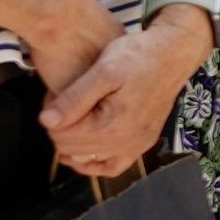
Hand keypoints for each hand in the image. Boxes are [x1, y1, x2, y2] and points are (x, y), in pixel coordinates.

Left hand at [41, 10, 201, 173]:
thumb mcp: (103, 70)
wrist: (173, 52)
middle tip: (60, 102)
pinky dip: (94, 163)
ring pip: (89, 161)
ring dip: (72, 145)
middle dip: (59, 128)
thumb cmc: (138, 55)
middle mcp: (127, 143)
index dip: (50, 115)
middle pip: (73, 150)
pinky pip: (113, 166)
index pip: (63, 136)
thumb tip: (46, 122)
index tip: (52, 95)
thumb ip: (74, 98)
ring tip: (68, 121)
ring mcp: (137, 146)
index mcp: (114, 126)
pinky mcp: (143, 142)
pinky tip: (83, 151)